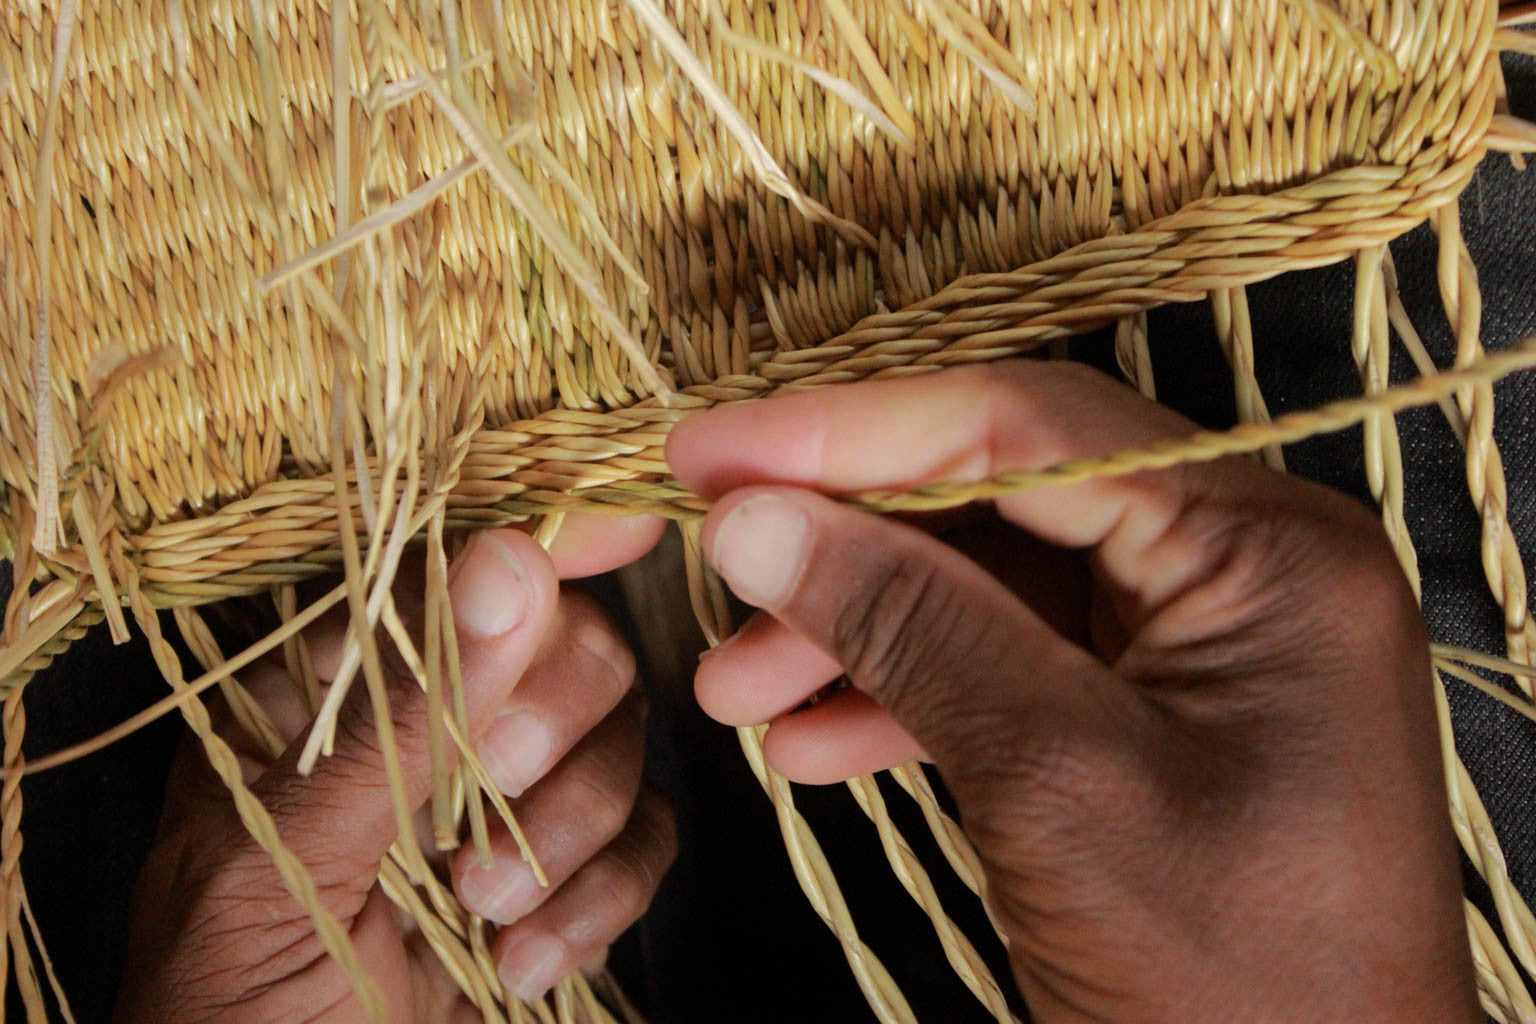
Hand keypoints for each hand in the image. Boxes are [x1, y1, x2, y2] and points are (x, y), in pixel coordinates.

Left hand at [117, 514, 675, 1022]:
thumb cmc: (231, 1018)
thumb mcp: (285, 865)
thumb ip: (397, 719)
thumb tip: (504, 560)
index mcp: (323, 698)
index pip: (442, 573)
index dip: (540, 541)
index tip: (625, 530)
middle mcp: (424, 731)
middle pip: (562, 641)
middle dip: (551, 713)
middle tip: (492, 790)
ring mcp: (500, 808)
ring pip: (620, 737)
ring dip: (570, 825)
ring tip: (482, 909)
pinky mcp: (562, 882)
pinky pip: (645, 839)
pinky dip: (603, 898)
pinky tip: (524, 961)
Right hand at [668, 362, 1478, 1022]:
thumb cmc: (1230, 981)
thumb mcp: (1053, 781)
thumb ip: (908, 625)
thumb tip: (756, 522)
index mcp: (1264, 550)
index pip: (1029, 430)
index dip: (853, 430)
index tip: (713, 450)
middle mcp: (1240, 570)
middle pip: (1000, 502)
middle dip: (846, 539)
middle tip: (713, 552)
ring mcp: (1196, 648)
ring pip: (988, 590)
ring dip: (856, 627)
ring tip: (735, 686)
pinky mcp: (1151, 720)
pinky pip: (1009, 672)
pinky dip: (906, 697)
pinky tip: (808, 742)